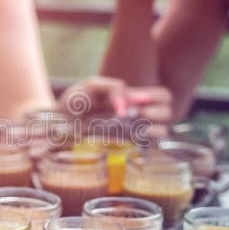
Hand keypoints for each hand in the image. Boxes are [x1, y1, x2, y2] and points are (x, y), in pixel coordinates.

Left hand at [59, 76, 173, 136]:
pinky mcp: (126, 144)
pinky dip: (142, 139)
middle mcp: (138, 113)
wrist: (59, 120)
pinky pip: (147, 144)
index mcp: (132, 96)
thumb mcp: (92, 85)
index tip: (136, 100)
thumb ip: (112, 88)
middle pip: (168, 112)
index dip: (156, 97)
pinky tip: (127, 135)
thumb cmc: (77, 100)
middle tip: (133, 114)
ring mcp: (134, 130)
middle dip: (155, 112)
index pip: (163, 96)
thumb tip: (125, 107)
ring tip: (128, 125)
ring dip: (150, 126)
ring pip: (162, 130)